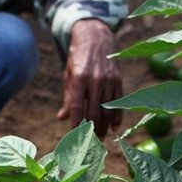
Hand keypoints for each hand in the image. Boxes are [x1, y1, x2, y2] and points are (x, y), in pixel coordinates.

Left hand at [57, 19, 122, 137]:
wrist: (95, 38)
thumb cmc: (78, 59)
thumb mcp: (68, 75)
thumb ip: (68, 97)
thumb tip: (62, 118)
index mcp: (80, 78)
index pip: (77, 106)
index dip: (76, 123)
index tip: (74, 136)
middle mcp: (95, 79)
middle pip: (95, 111)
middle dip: (92, 129)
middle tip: (90, 143)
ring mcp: (109, 80)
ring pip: (108, 109)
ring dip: (105, 126)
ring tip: (101, 138)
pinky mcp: (118, 79)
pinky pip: (118, 102)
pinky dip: (117, 116)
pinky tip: (114, 127)